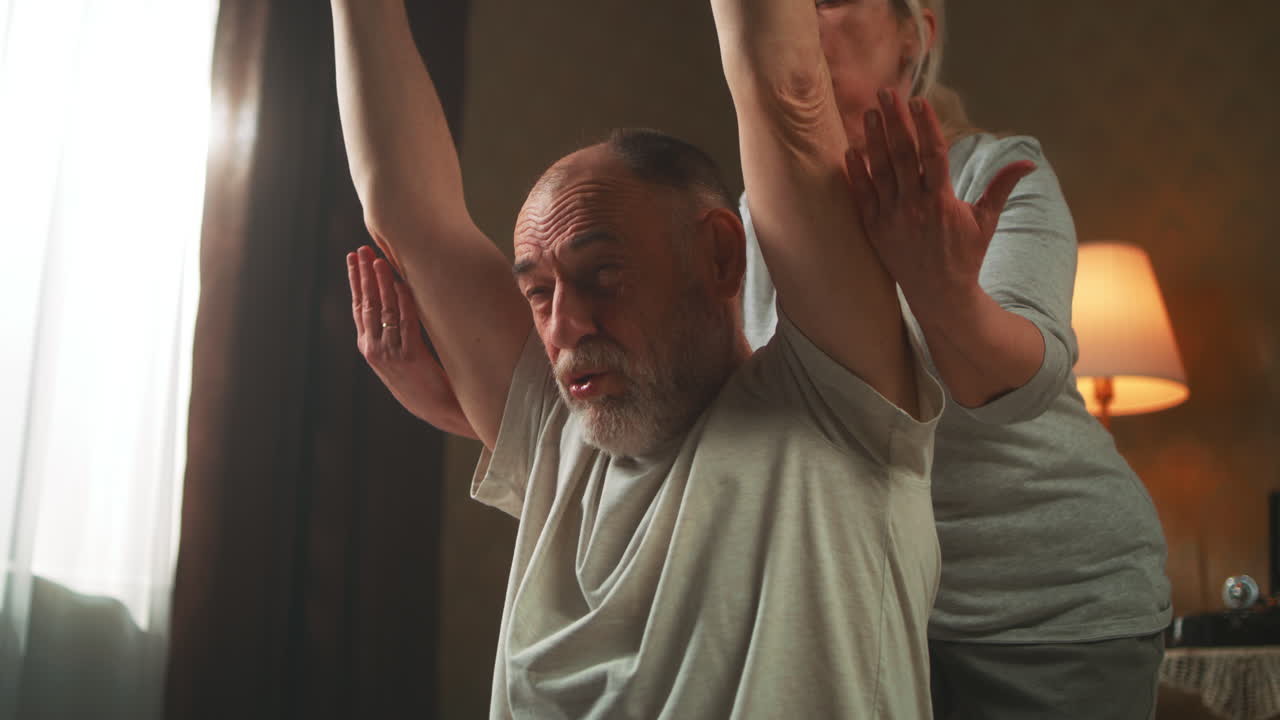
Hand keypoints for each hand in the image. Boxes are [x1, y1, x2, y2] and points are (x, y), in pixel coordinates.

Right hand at [348, 245, 477, 439]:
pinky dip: (404, 301)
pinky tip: (403, 283)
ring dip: (381, 282)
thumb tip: (395, 300)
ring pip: (383, 310)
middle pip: (366, 304)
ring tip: (378, 259)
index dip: (355, 282)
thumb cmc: (422, 381)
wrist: (436, 408)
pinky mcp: (410, 356)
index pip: (358, 308)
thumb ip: (393, 332)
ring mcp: (390, 353)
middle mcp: (375, 349)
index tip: (353, 259)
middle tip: (360, 250)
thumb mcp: (399, 356)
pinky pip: (406, 322)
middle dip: (362, 275)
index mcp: (369, 348)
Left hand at [846, 89, 1035, 325]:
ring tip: (869, 112)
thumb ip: (1001, 187)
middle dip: (894, 121)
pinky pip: (862, 195)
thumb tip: (1029, 160)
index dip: (925, 125)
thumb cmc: (965, 255)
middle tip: (886, 93)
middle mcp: (914, 206)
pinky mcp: (874, 229)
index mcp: (942, 200)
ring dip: (873, 139)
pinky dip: (856, 172)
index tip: (918, 100)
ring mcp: (891, 217)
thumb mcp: (986, 221)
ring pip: (880, 171)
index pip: (933, 154)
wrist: (939, 294)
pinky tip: (850, 149)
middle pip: (902, 155)